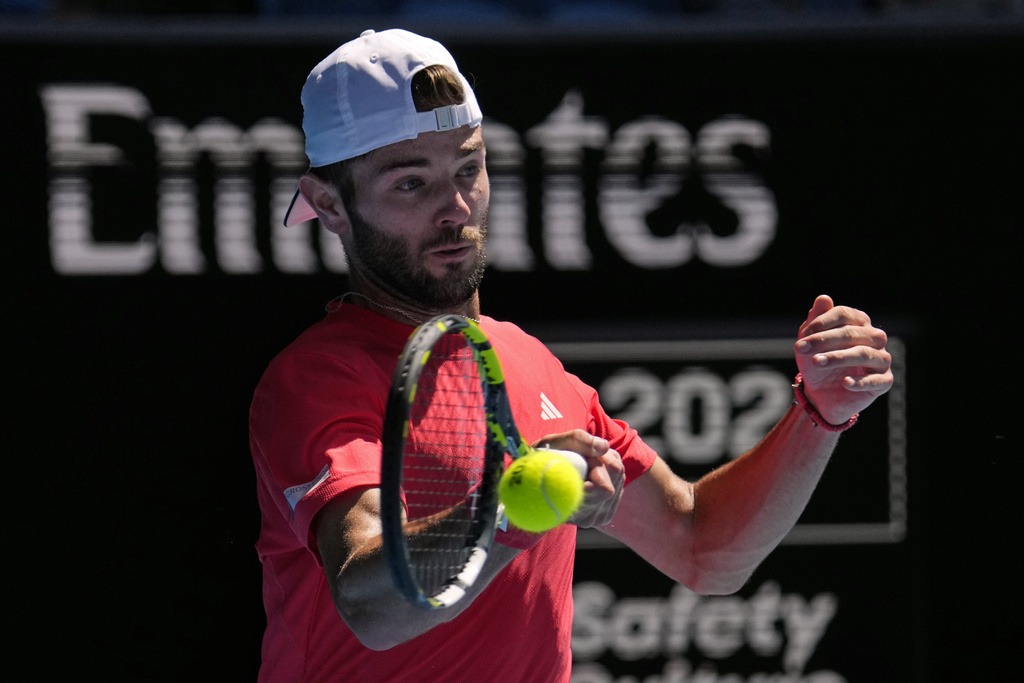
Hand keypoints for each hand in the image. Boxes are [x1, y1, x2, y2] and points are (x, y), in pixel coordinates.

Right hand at [534, 429, 624, 528]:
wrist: (536, 476)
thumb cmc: (542, 459)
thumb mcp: (553, 442)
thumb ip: (578, 440)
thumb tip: (604, 447)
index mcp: (568, 507)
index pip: (603, 488)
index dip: (595, 465)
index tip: (582, 456)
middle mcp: (584, 519)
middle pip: (613, 484)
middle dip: (602, 463)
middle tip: (584, 457)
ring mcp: (596, 519)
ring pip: (619, 481)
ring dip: (606, 465)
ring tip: (585, 463)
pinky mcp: (605, 514)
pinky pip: (620, 484)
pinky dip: (609, 471)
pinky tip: (593, 471)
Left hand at [794, 295, 892, 425]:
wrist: (821, 394)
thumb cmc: (817, 362)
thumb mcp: (811, 342)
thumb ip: (816, 321)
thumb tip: (823, 298)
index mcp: (859, 323)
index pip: (844, 314)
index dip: (822, 322)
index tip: (803, 336)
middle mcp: (875, 338)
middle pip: (851, 333)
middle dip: (824, 340)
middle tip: (801, 348)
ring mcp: (882, 359)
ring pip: (863, 353)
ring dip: (838, 357)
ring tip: (816, 362)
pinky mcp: (884, 381)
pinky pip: (876, 380)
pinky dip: (860, 381)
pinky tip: (845, 382)